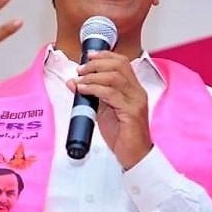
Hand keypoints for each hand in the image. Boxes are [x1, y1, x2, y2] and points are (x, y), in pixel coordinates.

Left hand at [67, 51, 151, 168]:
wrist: (134, 156)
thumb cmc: (121, 135)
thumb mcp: (104, 110)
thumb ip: (92, 95)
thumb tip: (74, 81)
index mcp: (133, 89)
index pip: (122, 62)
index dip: (105, 55)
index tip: (89, 55)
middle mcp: (137, 92)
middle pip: (119, 65)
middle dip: (96, 64)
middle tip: (80, 69)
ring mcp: (136, 101)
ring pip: (114, 77)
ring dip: (92, 76)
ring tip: (79, 81)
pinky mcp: (131, 112)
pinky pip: (111, 94)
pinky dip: (94, 89)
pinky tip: (83, 90)